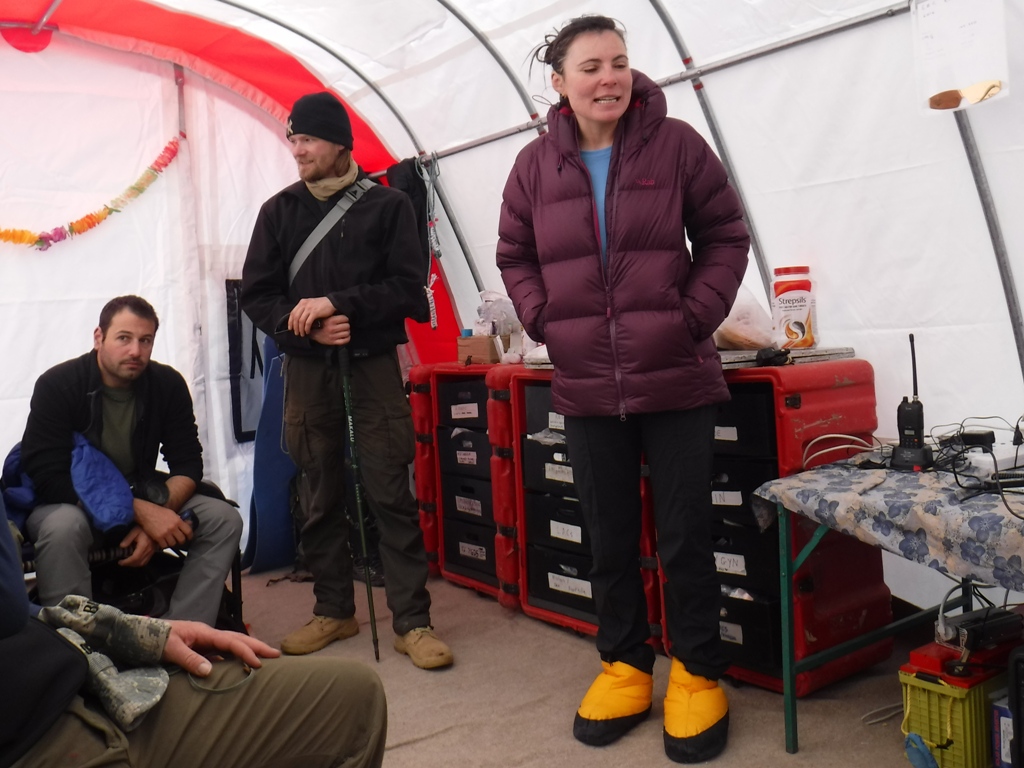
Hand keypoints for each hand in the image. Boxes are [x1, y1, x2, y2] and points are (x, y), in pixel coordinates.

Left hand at [118, 526, 155, 566]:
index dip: (127, 562)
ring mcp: (152, 552)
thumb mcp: (134, 531)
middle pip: (139, 562)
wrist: (155, 528)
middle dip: (129, 564)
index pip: (135, 558)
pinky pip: (146, 561)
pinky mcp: (153, 552)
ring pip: (143, 563)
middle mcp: (149, 550)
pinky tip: (135, 560)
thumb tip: (121, 546)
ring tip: (127, 562)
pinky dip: (139, 563)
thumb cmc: (143, 529)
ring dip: (134, 565)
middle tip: (122, 563)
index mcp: (144, 545)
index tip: (120, 562)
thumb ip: (128, 539)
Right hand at [133, 498, 192, 547]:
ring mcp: (166, 533)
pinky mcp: (158, 537)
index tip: (189, 538)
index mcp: (178, 521)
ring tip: (171, 541)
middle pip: (181, 539)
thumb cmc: (159, 512)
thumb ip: (179, 520)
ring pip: (173, 543)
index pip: (188, 531)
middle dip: (181, 541)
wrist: (147, 513)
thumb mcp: (172, 513)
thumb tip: (188, 524)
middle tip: (179, 541)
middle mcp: (173, 528)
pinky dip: (165, 545)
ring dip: (172, 543)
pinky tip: (164, 543)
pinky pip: (164, 545)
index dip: (190, 536)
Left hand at [163, 620, 279, 676]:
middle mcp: (208, 635)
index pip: (231, 641)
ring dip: (248, 650)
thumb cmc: (154, 638)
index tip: (258, 663)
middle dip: (257, 646)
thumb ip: (189, 659)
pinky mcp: (199, 649)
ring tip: (264, 658)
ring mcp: (205, 641)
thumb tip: (210, 670)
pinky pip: (221, 653)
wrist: (140, 633)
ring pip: (232, 645)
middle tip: (276, 655)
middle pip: (237, 639)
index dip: (246, 652)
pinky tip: (239, 666)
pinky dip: (234, 658)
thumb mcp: (170, 648)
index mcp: (204, 632)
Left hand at [288, 297, 336, 336]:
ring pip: (300, 321)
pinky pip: (308, 322)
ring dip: (300, 329)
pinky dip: (306, 328)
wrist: (332, 302)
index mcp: (302, 302)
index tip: (291, 328)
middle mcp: (304, 304)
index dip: (290, 322)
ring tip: (302, 334)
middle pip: (295, 318)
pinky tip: (308, 331)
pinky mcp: (315, 312)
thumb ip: (304, 309)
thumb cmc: (322, 305)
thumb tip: (298, 320)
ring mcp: (309, 308)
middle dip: (295, 327)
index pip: (292, 313)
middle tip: (296, 333)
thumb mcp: (311, 304)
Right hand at [309, 314, 350, 345]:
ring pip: (347, 333)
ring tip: (344, 331)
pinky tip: (345, 336)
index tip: (344, 320)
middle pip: (347, 326)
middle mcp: (332, 328)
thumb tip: (343, 311)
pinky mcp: (333, 342)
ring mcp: (333, 336)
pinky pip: (345, 340)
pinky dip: (347, 338)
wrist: (314, 334)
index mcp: (330, 321)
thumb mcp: (327, 318)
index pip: (345, 318)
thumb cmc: (322, 325)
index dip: (345, 319)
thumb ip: (334, 315)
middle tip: (344, 326)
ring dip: (347, 332)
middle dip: (346, 326)